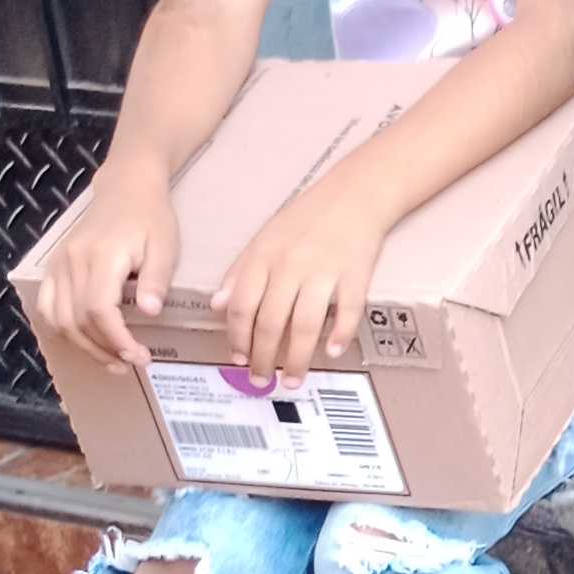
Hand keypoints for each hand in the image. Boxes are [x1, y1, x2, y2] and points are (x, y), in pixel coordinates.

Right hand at [32, 167, 177, 368]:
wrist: (126, 187)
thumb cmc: (150, 217)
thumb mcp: (164, 245)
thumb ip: (155, 279)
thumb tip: (149, 313)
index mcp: (101, 256)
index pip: (99, 310)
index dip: (116, 339)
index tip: (139, 356)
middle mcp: (72, 262)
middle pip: (77, 320)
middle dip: (104, 349)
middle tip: (131, 363)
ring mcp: (59, 265)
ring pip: (60, 319)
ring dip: (84, 346)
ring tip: (111, 360)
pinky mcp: (54, 267)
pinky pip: (47, 306)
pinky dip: (62, 329)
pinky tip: (84, 341)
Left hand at [215, 172, 393, 382]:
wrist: (354, 194)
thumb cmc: (307, 217)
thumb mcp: (264, 238)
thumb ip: (240, 272)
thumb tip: (218, 305)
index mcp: (265, 257)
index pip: (242, 307)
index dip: (237, 338)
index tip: (238, 359)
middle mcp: (291, 266)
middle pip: (271, 323)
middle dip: (263, 358)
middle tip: (261, 379)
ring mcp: (324, 272)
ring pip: (305, 325)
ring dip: (296, 359)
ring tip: (291, 378)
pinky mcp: (355, 275)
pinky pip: (346, 312)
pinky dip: (339, 335)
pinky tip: (331, 352)